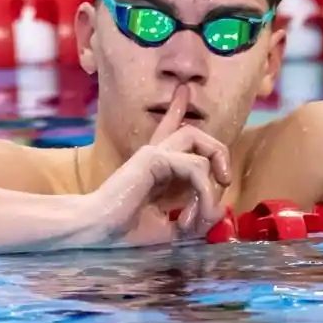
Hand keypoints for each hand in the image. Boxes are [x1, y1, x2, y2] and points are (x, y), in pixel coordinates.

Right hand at [84, 85, 231, 245]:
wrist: (97, 231)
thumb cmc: (125, 231)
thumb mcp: (171, 228)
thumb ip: (195, 218)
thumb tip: (218, 212)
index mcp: (156, 168)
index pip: (170, 131)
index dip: (177, 110)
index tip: (182, 91)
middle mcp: (155, 155)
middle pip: (195, 133)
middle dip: (220, 153)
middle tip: (226, 181)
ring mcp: (154, 153)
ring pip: (198, 140)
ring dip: (212, 184)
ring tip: (203, 215)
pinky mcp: (154, 157)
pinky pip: (195, 165)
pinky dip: (203, 193)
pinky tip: (187, 218)